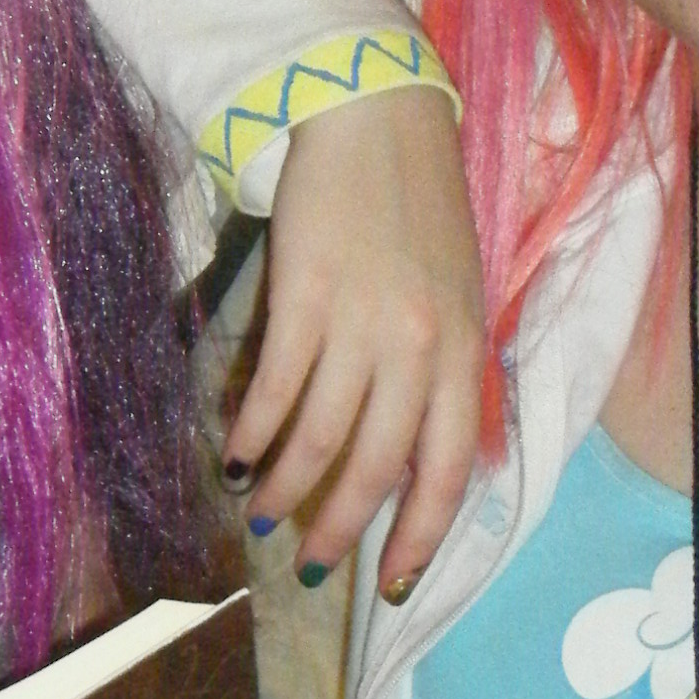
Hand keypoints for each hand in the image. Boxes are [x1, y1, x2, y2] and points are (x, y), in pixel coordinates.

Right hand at [226, 87, 484, 593]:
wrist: (377, 118)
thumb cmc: (418, 207)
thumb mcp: (458, 294)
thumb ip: (444, 370)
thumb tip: (414, 452)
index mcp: (464, 351)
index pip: (448, 469)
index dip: (418, 534)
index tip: (391, 580)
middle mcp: (420, 347)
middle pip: (378, 467)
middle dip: (341, 529)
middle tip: (310, 565)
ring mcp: (362, 323)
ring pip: (321, 438)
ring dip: (286, 486)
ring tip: (262, 512)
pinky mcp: (306, 295)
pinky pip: (278, 386)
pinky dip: (253, 430)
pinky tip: (233, 452)